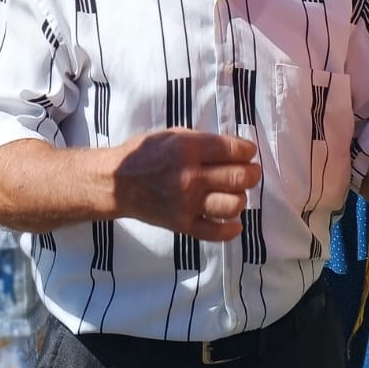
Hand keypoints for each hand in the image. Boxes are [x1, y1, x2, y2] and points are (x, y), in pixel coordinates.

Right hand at [113, 128, 261, 241]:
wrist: (116, 183)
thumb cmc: (145, 154)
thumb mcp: (172, 135)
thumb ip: (203, 141)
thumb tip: (235, 148)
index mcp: (187, 149)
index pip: (233, 150)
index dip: (248, 150)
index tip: (248, 152)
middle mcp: (190, 177)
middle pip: (238, 178)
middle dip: (252, 173)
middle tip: (249, 172)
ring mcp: (186, 204)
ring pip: (233, 205)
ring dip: (241, 197)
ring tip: (235, 193)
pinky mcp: (182, 224)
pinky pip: (216, 232)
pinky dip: (231, 228)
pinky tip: (234, 221)